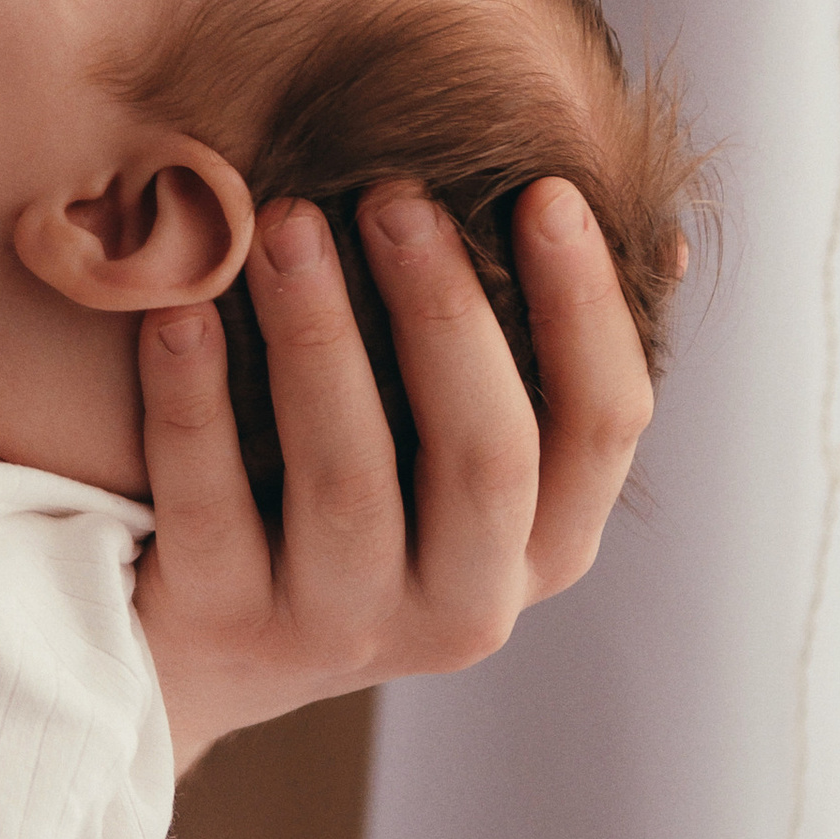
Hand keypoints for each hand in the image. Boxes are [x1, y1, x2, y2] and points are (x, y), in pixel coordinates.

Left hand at [134, 174, 654, 763]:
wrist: (192, 648)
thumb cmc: (340, 499)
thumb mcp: (446, 451)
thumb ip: (532, 360)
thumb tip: (660, 245)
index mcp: (538, 549)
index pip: (602, 429)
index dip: (585, 310)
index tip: (546, 190)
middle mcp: (462, 606)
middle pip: (485, 456)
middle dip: (446, 312)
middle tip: (393, 191)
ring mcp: (341, 625)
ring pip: (347, 480)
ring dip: (320, 337)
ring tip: (284, 221)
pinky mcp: (224, 624)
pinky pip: (210, 505)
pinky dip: (193, 402)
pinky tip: (180, 312)